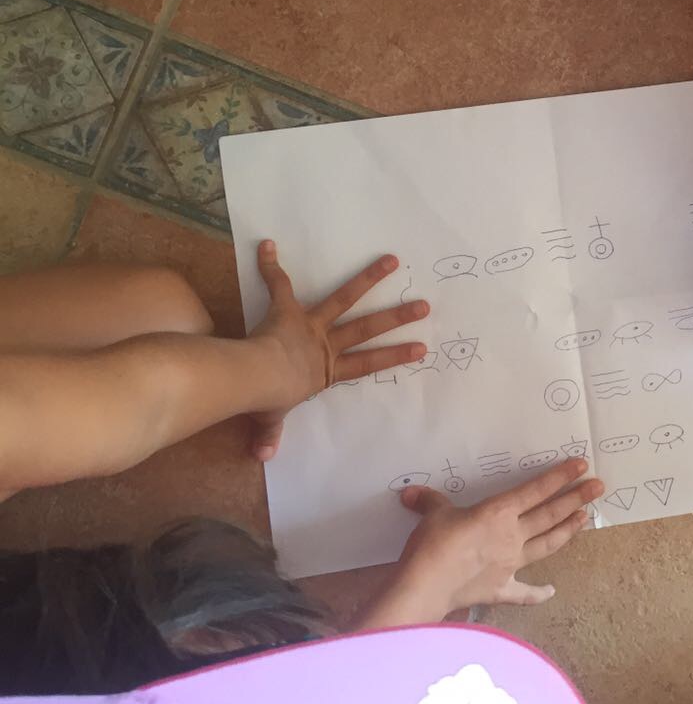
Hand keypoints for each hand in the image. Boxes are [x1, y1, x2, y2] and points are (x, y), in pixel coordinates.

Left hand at [248, 240, 428, 459]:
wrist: (257, 378)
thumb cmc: (269, 400)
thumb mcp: (270, 420)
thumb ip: (269, 434)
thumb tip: (262, 457)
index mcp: (327, 370)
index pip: (368, 363)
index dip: (394, 356)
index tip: (420, 348)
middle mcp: (326, 343)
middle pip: (366, 328)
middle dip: (396, 317)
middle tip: (423, 305)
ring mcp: (311, 324)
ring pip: (343, 298)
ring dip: (366, 279)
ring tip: (391, 260)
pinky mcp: (287, 310)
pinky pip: (280, 285)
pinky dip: (271, 266)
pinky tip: (269, 245)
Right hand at [392, 459, 602, 617]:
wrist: (425, 586)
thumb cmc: (432, 546)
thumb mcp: (433, 514)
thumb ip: (430, 501)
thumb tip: (411, 493)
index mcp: (499, 512)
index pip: (536, 490)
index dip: (561, 477)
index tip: (582, 467)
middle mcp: (512, 536)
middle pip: (550, 515)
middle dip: (576, 499)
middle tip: (598, 488)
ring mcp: (510, 564)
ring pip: (547, 545)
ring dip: (568, 531)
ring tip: (586, 519)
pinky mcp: (501, 589)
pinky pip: (524, 592)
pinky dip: (539, 593)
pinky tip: (552, 591)